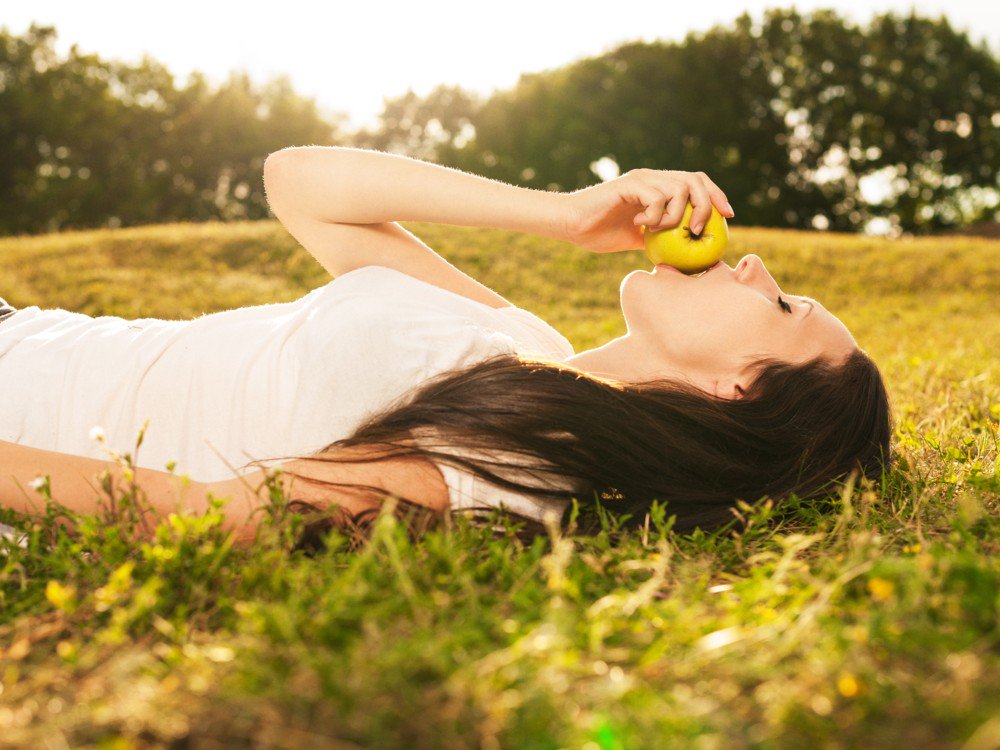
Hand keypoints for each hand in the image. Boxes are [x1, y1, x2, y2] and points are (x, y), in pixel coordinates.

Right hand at [561, 168, 733, 253]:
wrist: (571, 225)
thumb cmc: (598, 233)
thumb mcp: (638, 239)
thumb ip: (660, 238)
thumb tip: (686, 254)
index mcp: (657, 186)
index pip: (697, 182)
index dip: (716, 196)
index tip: (728, 217)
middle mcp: (652, 177)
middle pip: (695, 179)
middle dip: (706, 205)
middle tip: (698, 230)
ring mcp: (641, 179)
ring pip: (679, 188)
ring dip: (676, 215)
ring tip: (658, 230)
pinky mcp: (629, 185)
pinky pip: (657, 197)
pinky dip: (655, 216)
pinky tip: (640, 227)